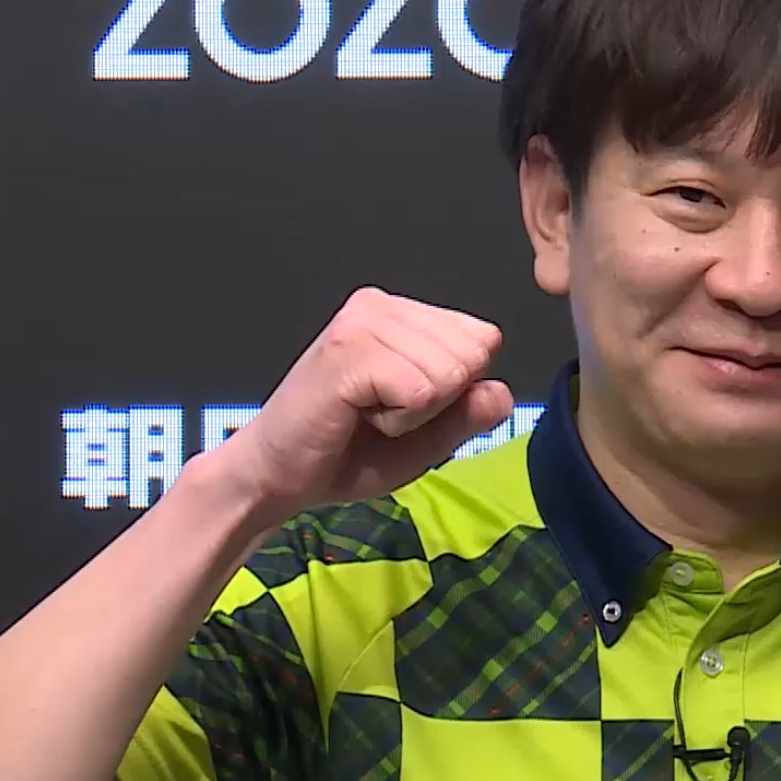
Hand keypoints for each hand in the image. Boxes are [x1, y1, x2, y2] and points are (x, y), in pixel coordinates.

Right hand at [215, 287, 514, 515]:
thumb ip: (468, 414)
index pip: (483, 339)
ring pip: (449, 373)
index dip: (455, 390)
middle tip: (381, 412)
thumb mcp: (428, 439)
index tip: (403, 405)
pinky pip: (420, 392)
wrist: (279, 476)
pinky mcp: (348, 350)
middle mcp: (383, 304)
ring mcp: (363, 321)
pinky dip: (399, 421)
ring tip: (366, 412)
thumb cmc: (348, 452)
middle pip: (473, 355)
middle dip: (437, 401)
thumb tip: (501, 392)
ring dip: (414, 413)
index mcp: (403, 313)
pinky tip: (356, 415)